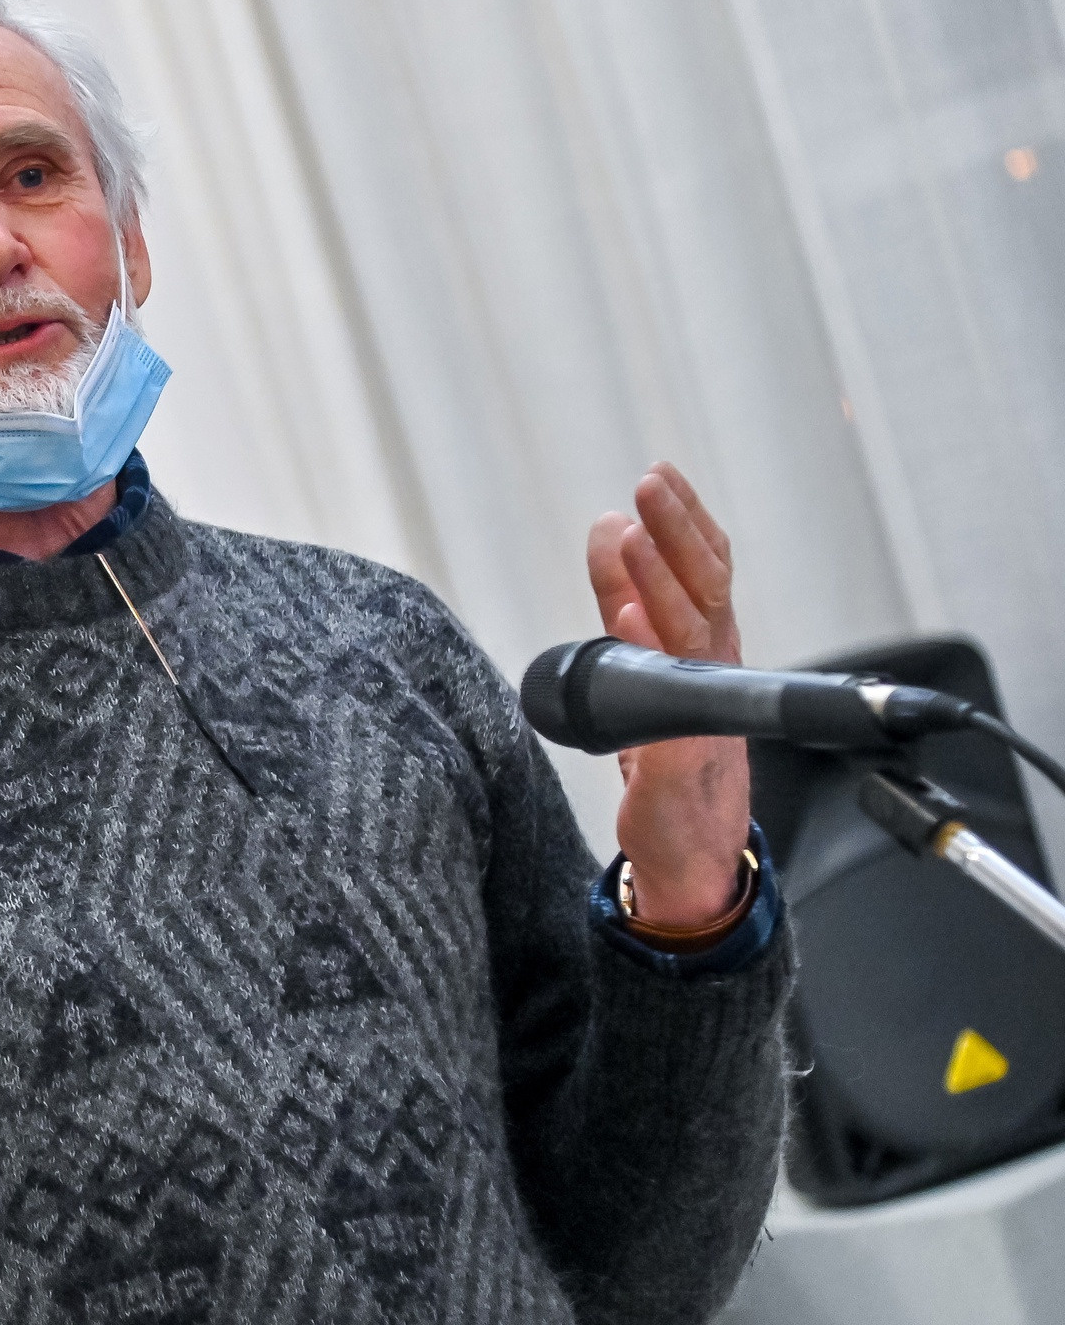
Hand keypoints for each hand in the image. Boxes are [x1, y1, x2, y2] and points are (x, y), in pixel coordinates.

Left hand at [586, 462, 752, 928]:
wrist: (691, 849)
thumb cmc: (670, 760)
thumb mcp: (637, 665)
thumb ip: (623, 601)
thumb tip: (612, 530)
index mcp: (704, 649)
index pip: (703, 570)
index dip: (685, 521)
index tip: (659, 475)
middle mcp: (712, 672)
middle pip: (705, 587)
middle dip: (678, 532)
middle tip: (650, 483)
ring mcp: (702, 714)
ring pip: (690, 630)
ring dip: (661, 576)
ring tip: (636, 530)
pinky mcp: (683, 757)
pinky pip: (670, 698)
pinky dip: (653, 656)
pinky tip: (631, 619)